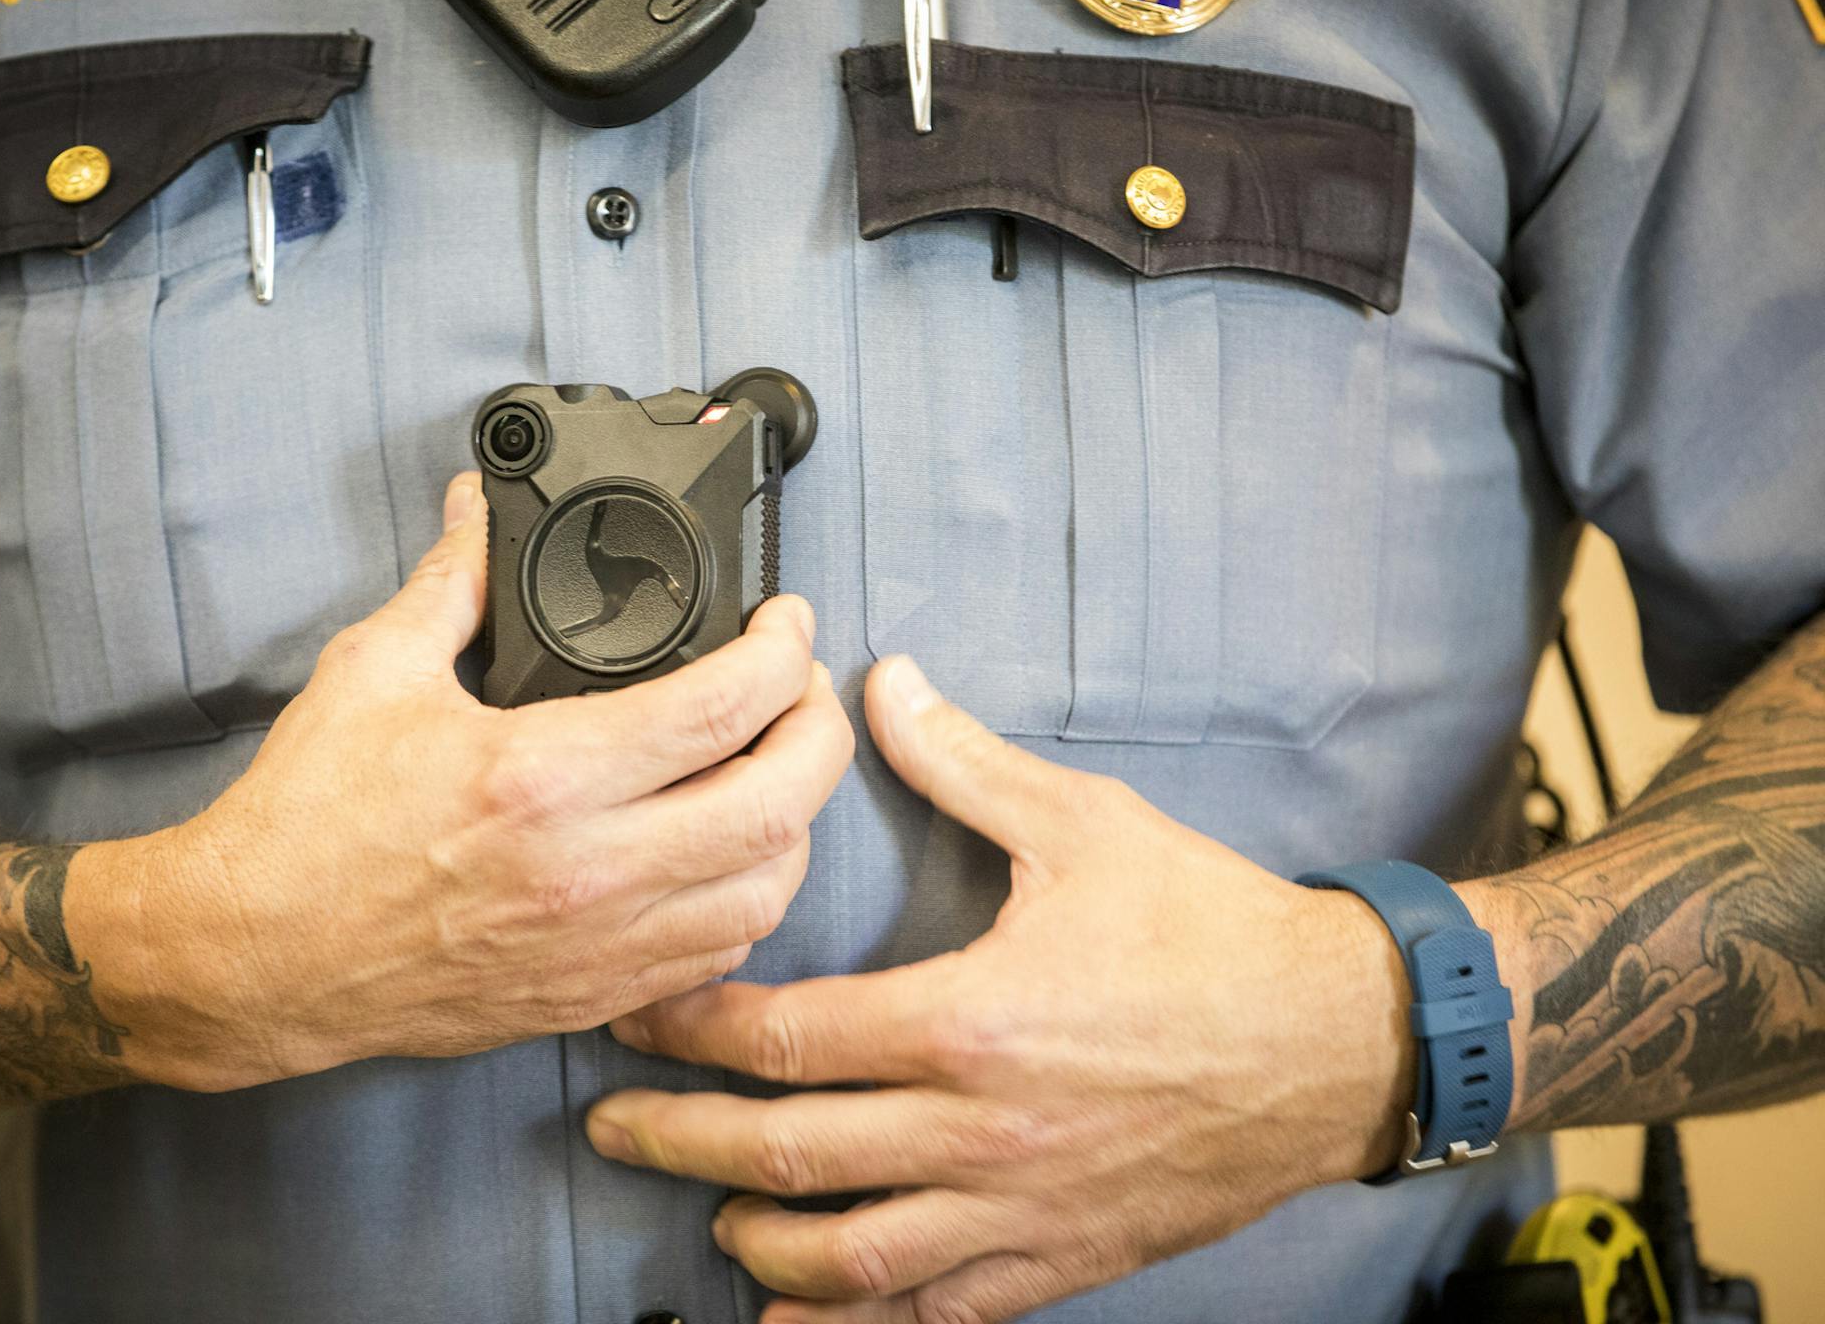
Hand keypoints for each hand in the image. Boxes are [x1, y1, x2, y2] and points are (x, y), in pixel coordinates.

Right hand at [72, 472, 854, 1091]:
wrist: (254, 958)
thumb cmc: (304, 827)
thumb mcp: (373, 672)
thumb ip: (450, 583)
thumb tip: (480, 509)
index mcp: (541, 776)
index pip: (723, 707)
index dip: (782, 649)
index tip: (783, 622)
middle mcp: (587, 868)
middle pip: (782, 803)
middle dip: (822, 730)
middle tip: (803, 688)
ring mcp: (596, 945)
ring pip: (770, 891)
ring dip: (797, 822)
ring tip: (774, 769)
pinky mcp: (589, 995)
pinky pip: (719, 956)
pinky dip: (749, 900)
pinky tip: (727, 855)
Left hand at [583, 655, 1414, 1322]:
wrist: (1337, 1041)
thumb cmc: (1212, 929)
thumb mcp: (1084, 827)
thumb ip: (965, 762)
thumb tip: (884, 686)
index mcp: (970, 1019)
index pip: (788, 1037)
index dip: (692, 1028)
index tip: (635, 1013)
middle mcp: (979, 1129)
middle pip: (789, 1153)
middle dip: (680, 1141)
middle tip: (609, 1127)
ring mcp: (1019, 1208)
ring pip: (853, 1256)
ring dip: (759, 1244)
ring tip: (708, 1219)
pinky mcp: (1062, 1256)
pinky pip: (941, 1312)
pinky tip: (806, 1319)